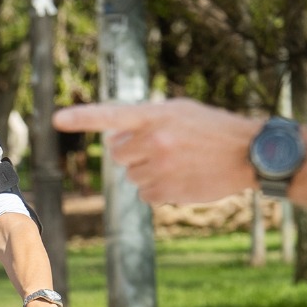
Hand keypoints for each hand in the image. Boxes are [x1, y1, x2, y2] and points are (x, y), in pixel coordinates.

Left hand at [52, 100, 260, 207]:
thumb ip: (145, 120)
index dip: (82, 118)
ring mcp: (159, 166)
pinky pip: (144, 194)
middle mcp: (154, 140)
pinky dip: (158, 189)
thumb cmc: (213, 128)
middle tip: (162, 148)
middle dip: (133, 152)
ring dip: (147, 171)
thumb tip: (112, 138)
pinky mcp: (165, 190)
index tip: (56, 119)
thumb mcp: (181, 112)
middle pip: (117, 154)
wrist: (249, 153)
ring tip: (179, 162)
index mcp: (156, 115)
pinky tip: (181, 178)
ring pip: (131, 175)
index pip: (111, 115)